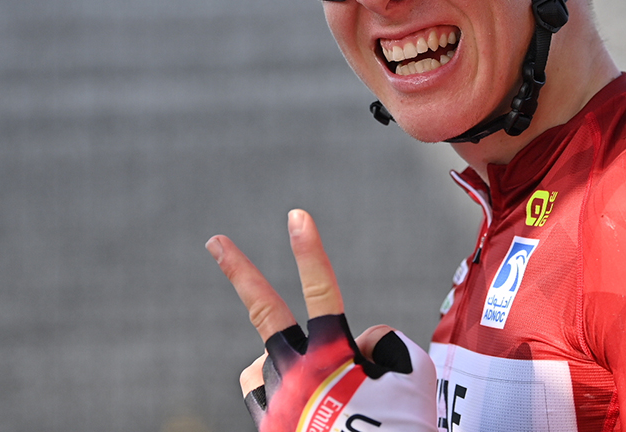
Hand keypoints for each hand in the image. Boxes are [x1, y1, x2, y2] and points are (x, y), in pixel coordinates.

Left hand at [206, 210, 437, 431]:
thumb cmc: (400, 428)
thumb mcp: (409, 377)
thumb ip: (383, 343)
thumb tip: (359, 339)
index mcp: (332, 355)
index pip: (321, 289)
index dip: (309, 250)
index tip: (296, 215)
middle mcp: (295, 372)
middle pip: (265, 311)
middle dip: (240, 272)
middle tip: (215, 241)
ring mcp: (275, 401)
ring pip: (264, 366)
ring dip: (282, 365)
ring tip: (310, 390)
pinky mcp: (265, 428)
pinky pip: (262, 398)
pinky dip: (278, 396)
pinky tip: (301, 410)